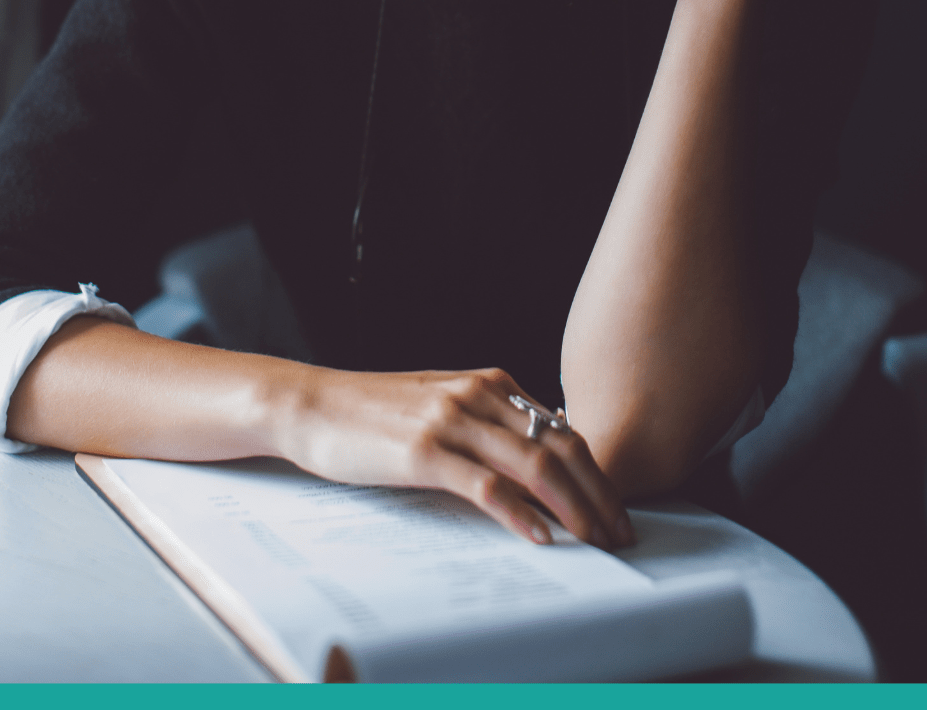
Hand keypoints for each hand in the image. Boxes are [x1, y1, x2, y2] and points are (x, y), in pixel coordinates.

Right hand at [273, 365, 635, 548]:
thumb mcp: (438, 404)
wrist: (307, 404)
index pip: (563, 430)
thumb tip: (538, 456)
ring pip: (534, 466)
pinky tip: (539, 537)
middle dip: (599, 496)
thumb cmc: (369, 412)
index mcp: (485, 384)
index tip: (614, 511)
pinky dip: (520, 514)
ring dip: (574, 509)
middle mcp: (475, 396)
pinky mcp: (423, 452)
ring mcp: (449, 422)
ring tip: (595, 542)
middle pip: (561, 448)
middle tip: (619, 535)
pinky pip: (486, 485)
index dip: (598, 474)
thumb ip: (487, 421)